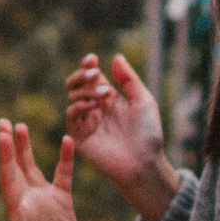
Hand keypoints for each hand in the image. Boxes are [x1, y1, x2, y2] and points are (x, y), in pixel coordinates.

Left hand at [0, 119, 91, 220]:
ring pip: (32, 167)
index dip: (4, 157)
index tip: (2, 135)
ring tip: (21, 125)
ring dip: (26, 148)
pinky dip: (65, 159)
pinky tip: (67, 141)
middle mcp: (27, 202)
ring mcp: (44, 201)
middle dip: (9, 146)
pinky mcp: (63, 203)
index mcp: (16, 212)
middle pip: (15, 168)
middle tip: (4, 122)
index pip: (7, 178)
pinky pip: (63, 175)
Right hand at [67, 54, 179, 220]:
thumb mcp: (144, 101)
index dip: (87, 65)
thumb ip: (129, 80)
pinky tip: (94, 105)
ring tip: (103, 93)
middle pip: (75, 84)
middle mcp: (95, 108)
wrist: (146, 164)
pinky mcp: (80, 137)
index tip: (93, 58)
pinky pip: (71, 116)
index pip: (91, 77)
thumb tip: (116, 57)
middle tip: (95, 73)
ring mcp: (86, 122)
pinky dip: (79, 106)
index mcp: (109, 99)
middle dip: (81, 74)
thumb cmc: (148, 135)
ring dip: (84, 90)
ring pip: (71, 97)